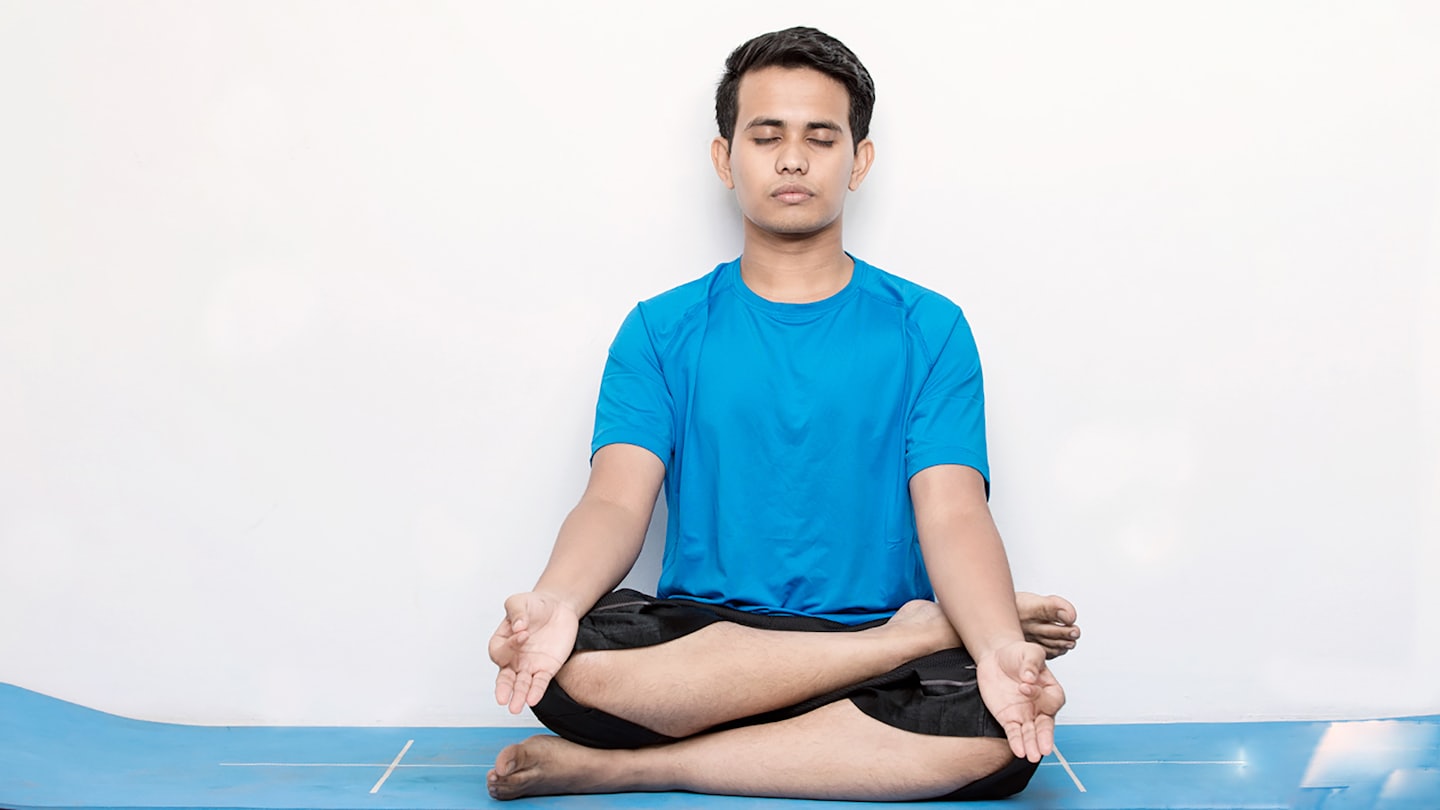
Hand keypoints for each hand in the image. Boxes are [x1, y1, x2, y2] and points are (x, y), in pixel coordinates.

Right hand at [488, 591, 579, 713]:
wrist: (559, 607)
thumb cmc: (534, 605)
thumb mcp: (520, 602)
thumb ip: (517, 612)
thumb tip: (520, 627)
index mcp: (502, 642)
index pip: (500, 651)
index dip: (510, 646)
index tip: (523, 634)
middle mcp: (513, 658)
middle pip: (505, 678)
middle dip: (503, 689)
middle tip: (502, 700)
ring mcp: (529, 666)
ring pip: (521, 685)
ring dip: (518, 696)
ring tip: (515, 708)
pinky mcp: (546, 669)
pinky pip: (540, 683)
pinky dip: (536, 691)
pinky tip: (533, 699)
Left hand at [975, 640, 1065, 761]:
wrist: (996, 657)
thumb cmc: (1018, 654)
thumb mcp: (1029, 651)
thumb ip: (1032, 663)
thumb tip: (1029, 677)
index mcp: (1051, 691)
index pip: (1051, 700)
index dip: (1039, 695)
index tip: (1024, 686)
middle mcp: (1040, 706)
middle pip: (1045, 725)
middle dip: (1045, 737)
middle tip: (1044, 749)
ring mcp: (1025, 714)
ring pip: (1031, 734)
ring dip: (1031, 745)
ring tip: (1031, 756)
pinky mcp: (1009, 718)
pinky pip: (1014, 733)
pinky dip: (1016, 742)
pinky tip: (1019, 751)